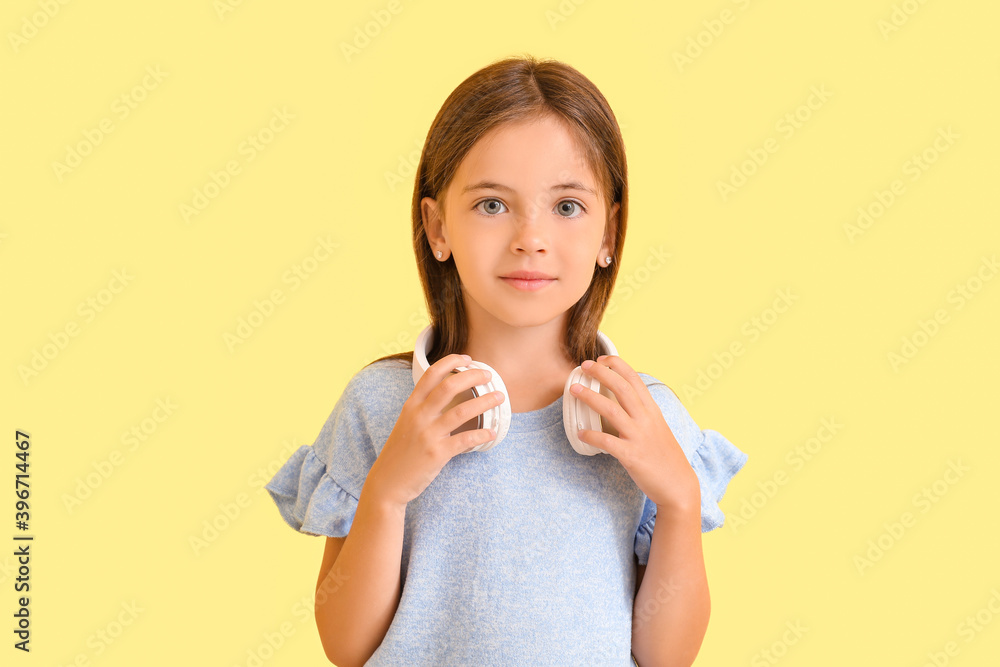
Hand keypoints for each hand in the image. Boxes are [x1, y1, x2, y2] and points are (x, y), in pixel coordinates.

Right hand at [364, 354, 504, 508]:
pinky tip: (492, 433)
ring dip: (485, 402)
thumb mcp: (405, 424)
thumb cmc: (399, 454)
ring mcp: (428, 435)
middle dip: (473, 377)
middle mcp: (419, 416)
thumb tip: (447, 398)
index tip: (467, 358)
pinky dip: (482, 434)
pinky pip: (465, 440)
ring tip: (499, 398)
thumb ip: (423, 409)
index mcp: (411, 406)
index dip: (451, 362)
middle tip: (489, 376)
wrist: (386, 483)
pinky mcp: (437, 454)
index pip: (431, 374)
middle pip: (449, 387)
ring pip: (462, 411)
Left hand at [570, 355, 699, 511]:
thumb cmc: (665, 457)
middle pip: (622, 388)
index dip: (618, 365)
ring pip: (612, 410)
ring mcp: (639, 437)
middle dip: (601, 373)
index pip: (635, 380)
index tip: (602, 358)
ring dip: (590, 398)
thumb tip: (622, 400)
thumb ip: (642, 413)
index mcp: (653, 411)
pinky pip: (607, 442)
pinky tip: (580, 432)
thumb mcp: (657, 428)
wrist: (678, 486)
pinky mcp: (632, 456)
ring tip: (574, 389)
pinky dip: (592, 436)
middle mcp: (647, 420)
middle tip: (583, 366)